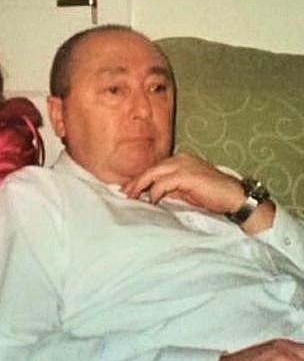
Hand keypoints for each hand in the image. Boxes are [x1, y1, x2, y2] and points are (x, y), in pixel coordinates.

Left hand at [122, 152, 243, 212]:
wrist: (235, 197)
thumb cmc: (211, 195)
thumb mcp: (185, 190)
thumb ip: (169, 189)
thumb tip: (150, 194)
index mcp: (179, 160)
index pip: (154, 168)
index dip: (140, 179)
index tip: (128, 190)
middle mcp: (179, 159)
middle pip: (150, 169)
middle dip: (135, 182)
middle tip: (124, 194)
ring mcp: (183, 165)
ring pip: (153, 174)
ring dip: (140, 186)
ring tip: (131, 197)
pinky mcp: (186, 175)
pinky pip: (163, 183)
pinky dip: (154, 193)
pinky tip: (151, 202)